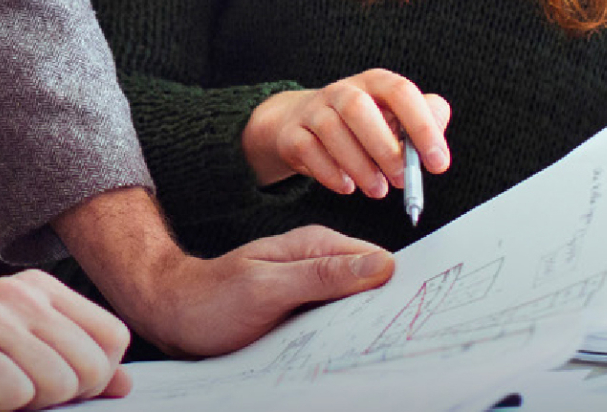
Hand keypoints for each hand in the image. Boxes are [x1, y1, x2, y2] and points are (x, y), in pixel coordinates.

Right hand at [0, 272, 130, 410]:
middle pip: (91, 369)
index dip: (90, 377)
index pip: (113, 340)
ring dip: (22, 406)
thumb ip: (66, 360)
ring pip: (58, 385)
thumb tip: (123, 382)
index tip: (43, 382)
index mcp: (37, 289)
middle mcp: (18, 293)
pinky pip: (15, 397)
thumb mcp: (11, 350)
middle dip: (57, 397)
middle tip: (8, 389)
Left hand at [118, 226, 394, 356]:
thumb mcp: (266, 287)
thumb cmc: (211, 299)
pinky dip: (350, 341)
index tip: (433, 310)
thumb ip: (321, 275)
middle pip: (375, 288)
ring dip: (374, 329)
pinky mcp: (304, 317)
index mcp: (316, 247)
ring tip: (396, 354)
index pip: (379, 261)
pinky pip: (338, 327)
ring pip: (359, 311)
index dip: (406, 285)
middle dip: (396, 310)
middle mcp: (319, 266)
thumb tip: (383, 266)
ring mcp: (312, 292)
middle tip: (419, 342)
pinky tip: (359, 359)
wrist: (173, 316)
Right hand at [243, 70, 451, 196]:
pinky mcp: (292, 134)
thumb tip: (437, 138)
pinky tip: (347, 186)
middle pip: (357, 108)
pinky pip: (308, 150)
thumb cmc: (360, 125)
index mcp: (374, 83)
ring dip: (359, 166)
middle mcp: (341, 91)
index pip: (400, 91)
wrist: (301, 124)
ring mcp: (313, 110)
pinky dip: (330, 173)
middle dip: (384, 148)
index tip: (437, 163)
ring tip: (377, 189)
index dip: (422, 126)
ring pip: (331, 130)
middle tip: (402, 179)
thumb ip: (424, 121)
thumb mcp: (394, 118)